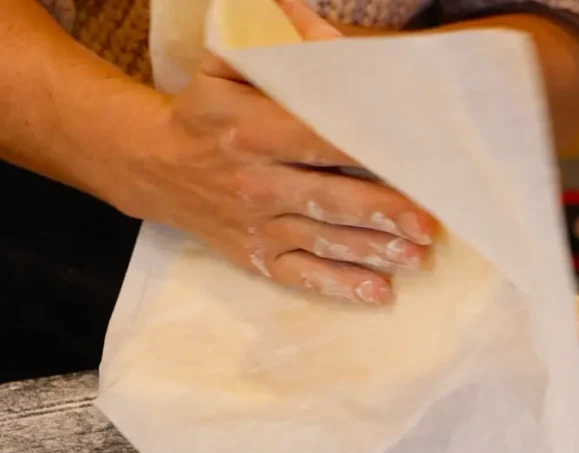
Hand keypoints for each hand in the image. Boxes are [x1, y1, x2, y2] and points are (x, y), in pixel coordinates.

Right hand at [106, 0, 434, 304]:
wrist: (151, 165)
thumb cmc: (205, 111)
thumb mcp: (225, 67)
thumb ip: (273, 50)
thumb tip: (324, 34)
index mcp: (252, 131)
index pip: (318, 139)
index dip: (364, 148)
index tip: (409, 155)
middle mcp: (256, 182)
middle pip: (329, 197)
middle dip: (380, 210)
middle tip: (427, 222)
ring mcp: (257, 225)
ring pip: (323, 240)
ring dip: (372, 250)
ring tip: (416, 257)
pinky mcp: (255, 256)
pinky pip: (300, 275)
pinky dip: (339, 287)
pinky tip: (377, 293)